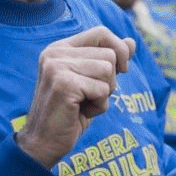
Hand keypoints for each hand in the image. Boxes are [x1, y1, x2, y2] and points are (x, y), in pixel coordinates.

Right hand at [16, 27, 136, 167]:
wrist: (43, 143)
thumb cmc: (71, 112)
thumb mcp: (94, 81)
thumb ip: (110, 59)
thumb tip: (132, 42)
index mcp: (59, 48)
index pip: (101, 32)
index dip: (118, 50)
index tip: (119, 70)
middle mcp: (55, 53)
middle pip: (110, 54)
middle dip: (110, 80)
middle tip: (87, 96)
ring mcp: (56, 68)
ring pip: (108, 71)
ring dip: (104, 94)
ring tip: (82, 104)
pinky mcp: (63, 85)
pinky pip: (103, 90)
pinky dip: (99, 106)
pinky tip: (79, 112)